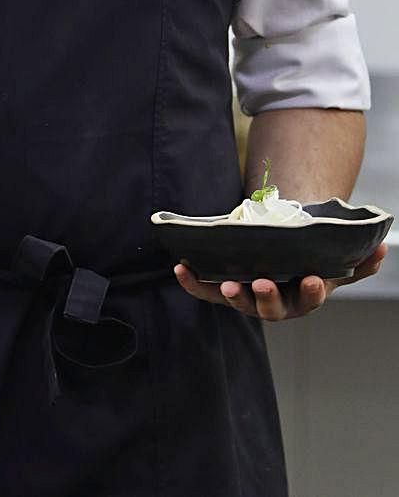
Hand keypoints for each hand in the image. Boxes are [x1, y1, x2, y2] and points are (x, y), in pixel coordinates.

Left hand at [174, 242, 387, 320]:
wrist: (281, 252)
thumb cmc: (308, 257)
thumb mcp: (334, 259)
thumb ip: (359, 260)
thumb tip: (381, 250)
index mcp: (302, 296)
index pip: (308, 298)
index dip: (309, 290)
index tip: (311, 278)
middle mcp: (274, 303)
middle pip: (270, 308)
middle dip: (267, 298)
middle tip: (263, 283)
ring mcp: (247, 296)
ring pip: (239, 302)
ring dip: (232, 294)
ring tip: (229, 283)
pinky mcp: (223, 289)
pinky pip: (206, 290)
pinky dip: (193, 283)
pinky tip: (181, 267)